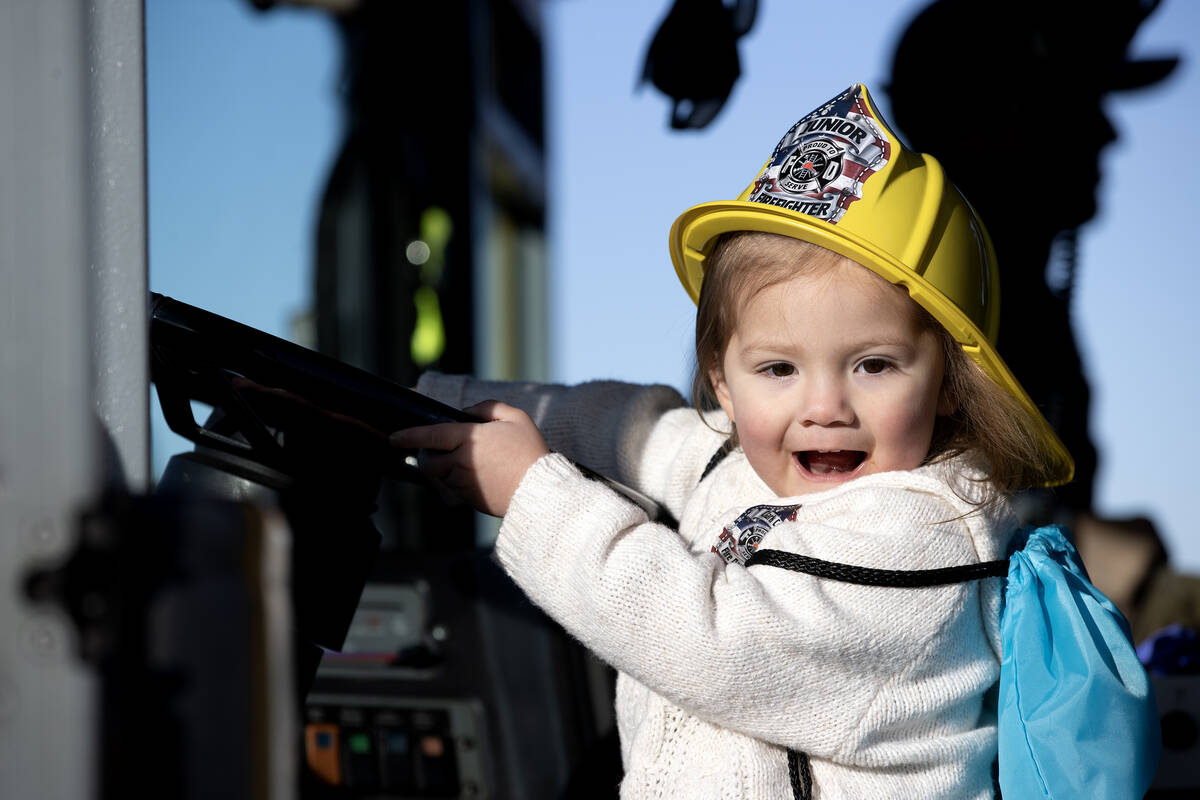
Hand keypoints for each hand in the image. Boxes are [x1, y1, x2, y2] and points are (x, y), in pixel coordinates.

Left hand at [389, 400, 549, 516]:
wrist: (541, 490)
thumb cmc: (530, 452)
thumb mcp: (516, 418)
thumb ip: (488, 408)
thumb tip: (466, 412)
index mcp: (470, 438)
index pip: (431, 435)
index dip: (409, 436)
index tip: (394, 438)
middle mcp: (462, 461)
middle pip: (428, 462)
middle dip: (426, 456)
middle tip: (436, 451)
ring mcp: (464, 483)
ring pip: (441, 476)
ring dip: (446, 469)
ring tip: (470, 463)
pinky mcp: (470, 499)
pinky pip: (455, 489)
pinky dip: (460, 482)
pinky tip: (481, 476)